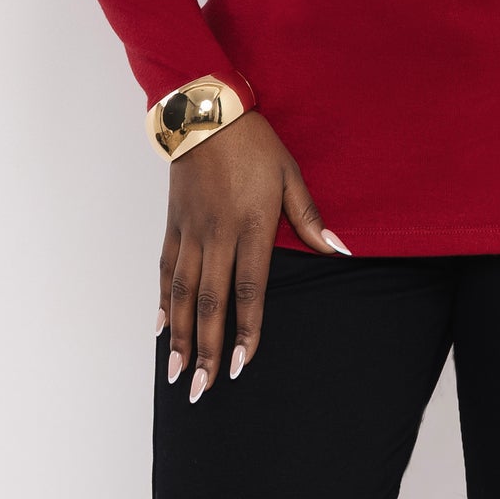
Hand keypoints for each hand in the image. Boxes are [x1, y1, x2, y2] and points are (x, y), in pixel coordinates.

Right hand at [159, 111, 344, 398]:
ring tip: (176, 372)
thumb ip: (311, 220)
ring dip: (180, 336)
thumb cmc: (255, 142)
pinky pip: (166, 269)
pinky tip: (161, 329)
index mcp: (252, 226)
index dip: (246, 330)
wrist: (205, 110)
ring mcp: (191, 231)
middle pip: (211, 303)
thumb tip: (339, 252)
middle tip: (201, 388)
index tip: (240, 364)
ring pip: (183, 293)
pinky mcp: (173, 224)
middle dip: (206, 349)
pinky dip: (163, 302)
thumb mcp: (291, 175)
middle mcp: (218, 235)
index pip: (250, 290)